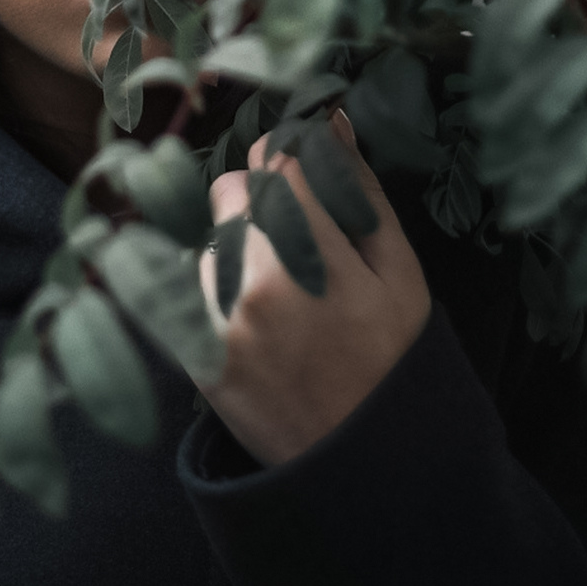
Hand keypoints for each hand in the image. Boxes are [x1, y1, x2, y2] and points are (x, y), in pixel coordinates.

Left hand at [195, 111, 432, 466]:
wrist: (363, 466)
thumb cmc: (392, 362)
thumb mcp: (399, 275)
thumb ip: (359, 192)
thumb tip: (328, 119)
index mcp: (314, 256)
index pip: (279, 161)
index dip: (295, 164)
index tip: (310, 186)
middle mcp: (254, 283)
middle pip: (233, 192)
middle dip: (263, 204)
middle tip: (302, 249)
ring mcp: (214, 322)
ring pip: (208, 240)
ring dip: (236, 250)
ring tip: (282, 298)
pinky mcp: (190, 355)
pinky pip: (187, 290)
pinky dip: (214, 294)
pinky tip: (256, 327)